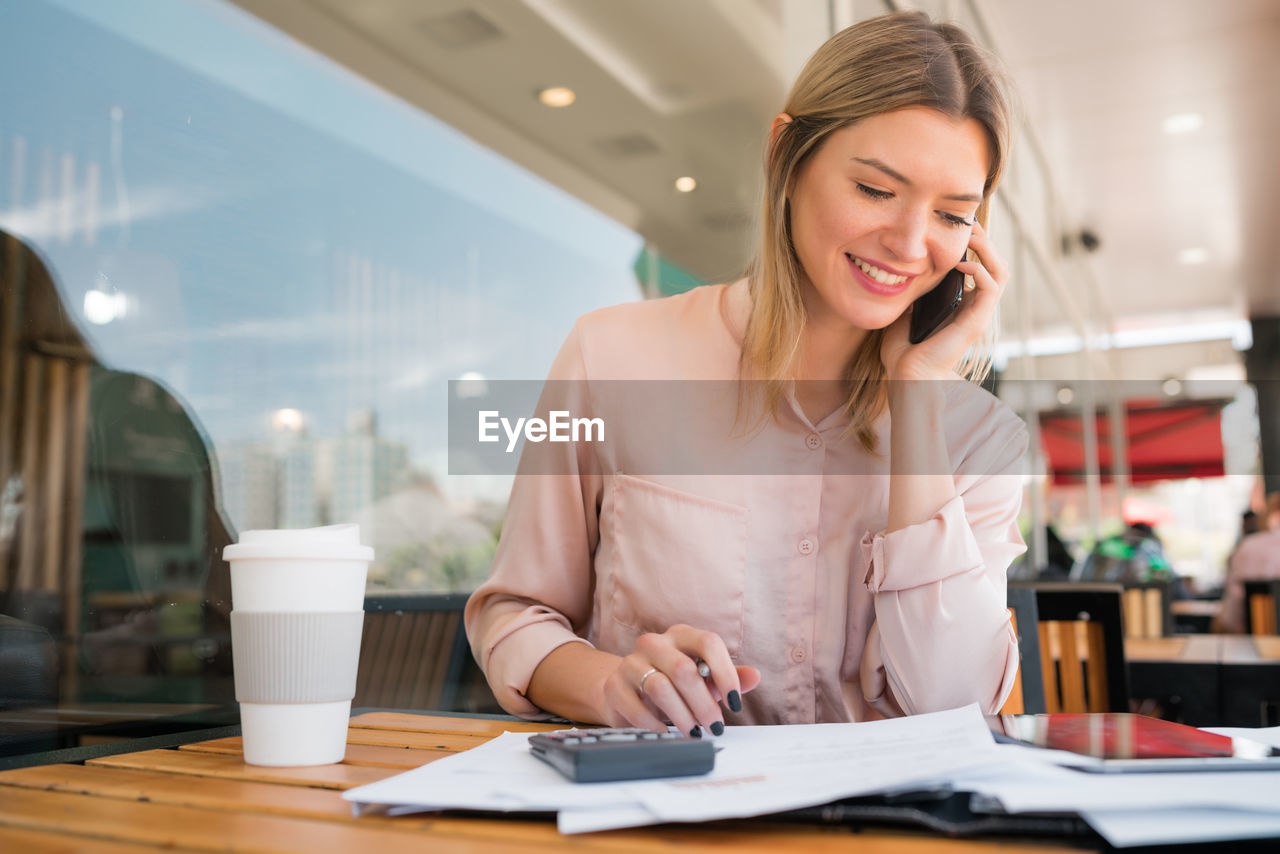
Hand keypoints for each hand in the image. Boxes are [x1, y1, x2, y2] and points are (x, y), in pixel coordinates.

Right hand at [600, 624, 760, 735]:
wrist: (626, 690)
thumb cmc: (672, 683)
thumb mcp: (704, 680)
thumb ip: (728, 678)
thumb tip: (755, 676)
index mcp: (681, 635)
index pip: (708, 642)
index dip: (725, 673)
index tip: (734, 703)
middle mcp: (654, 643)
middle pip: (684, 670)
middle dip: (704, 704)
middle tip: (715, 726)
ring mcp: (630, 662)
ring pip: (660, 688)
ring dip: (682, 716)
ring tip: (693, 731)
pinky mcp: (614, 686)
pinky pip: (637, 707)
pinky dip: (655, 724)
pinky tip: (665, 731)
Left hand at [880, 220, 1008, 380]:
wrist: (905, 375)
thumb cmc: (902, 349)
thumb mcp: (905, 309)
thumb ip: (912, 289)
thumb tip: (906, 266)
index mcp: (962, 304)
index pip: (981, 266)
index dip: (974, 245)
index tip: (957, 226)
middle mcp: (974, 308)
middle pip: (996, 264)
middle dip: (985, 241)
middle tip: (968, 224)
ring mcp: (978, 315)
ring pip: (1001, 272)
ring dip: (988, 250)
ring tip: (970, 237)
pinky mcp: (976, 322)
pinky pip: (991, 287)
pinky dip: (980, 270)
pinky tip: (962, 263)